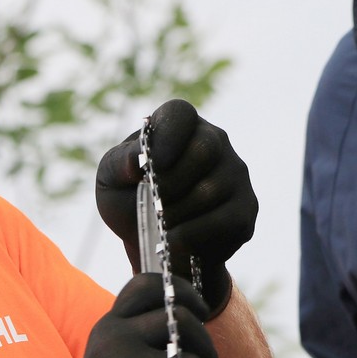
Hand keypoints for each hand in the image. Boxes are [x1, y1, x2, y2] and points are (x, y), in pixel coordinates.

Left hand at [95, 99, 256, 315]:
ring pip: (212, 189)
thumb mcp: (110, 181)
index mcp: (178, 126)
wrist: (154, 244)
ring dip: (178, 213)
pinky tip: (176, 240)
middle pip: (205, 148)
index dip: (168, 136)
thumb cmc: (128, 201)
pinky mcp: (246, 208)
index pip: (180, 113)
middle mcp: (215, 140)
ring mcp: (236, 173)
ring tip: (161, 224)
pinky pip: (226, 221)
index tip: (151, 167)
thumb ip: (118, 164)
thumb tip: (135, 162)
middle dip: (172, 182)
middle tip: (154, 203)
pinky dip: (194, 235)